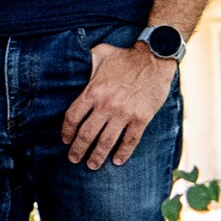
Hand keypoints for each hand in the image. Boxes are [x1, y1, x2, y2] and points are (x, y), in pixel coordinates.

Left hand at [61, 42, 173, 169]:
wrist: (154, 58)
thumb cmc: (125, 56)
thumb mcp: (100, 54)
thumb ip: (85, 63)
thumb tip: (72, 65)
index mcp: (93, 91)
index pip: (73, 117)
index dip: (67, 132)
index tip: (65, 140)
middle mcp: (106, 105)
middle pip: (86, 134)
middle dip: (78, 150)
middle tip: (74, 159)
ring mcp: (124, 113)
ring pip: (106, 141)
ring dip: (97, 156)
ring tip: (92, 165)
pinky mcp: (141, 118)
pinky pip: (130, 140)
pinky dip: (123, 153)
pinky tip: (117, 161)